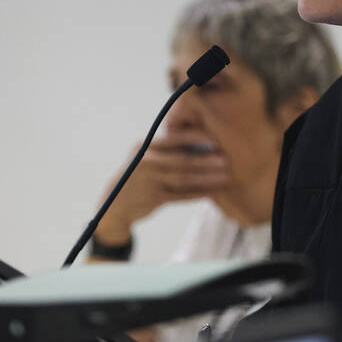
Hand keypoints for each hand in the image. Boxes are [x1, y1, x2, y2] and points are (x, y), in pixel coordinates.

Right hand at [93, 131, 229, 244]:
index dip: (195, 138)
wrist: (115, 203)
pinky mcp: (154, 198)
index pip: (173, 139)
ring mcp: (149, 181)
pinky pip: (181, 195)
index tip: (214, 138)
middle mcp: (145, 162)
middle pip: (182, 160)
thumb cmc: (138, 175)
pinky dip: (198, 193)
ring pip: (184, 179)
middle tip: (225, 159)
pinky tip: (212, 191)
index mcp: (145, 147)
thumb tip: (202, 143)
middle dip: (206, 160)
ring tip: (224, 176)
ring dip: (206, 178)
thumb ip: (166, 150)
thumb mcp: (145, 157)